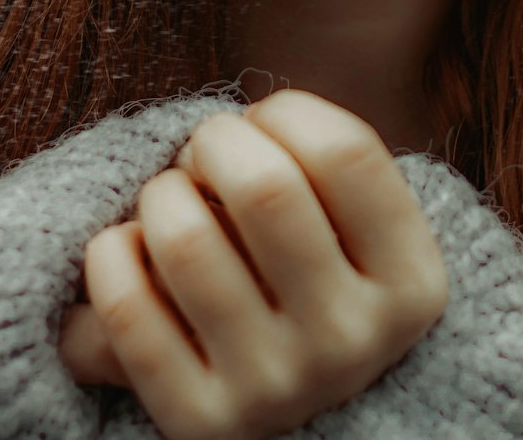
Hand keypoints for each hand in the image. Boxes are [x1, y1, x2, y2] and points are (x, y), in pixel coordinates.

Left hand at [59, 90, 448, 439]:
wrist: (305, 421)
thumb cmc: (314, 280)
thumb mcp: (359, 235)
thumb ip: (319, 166)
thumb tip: (227, 128)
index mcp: (411, 285)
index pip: (344, 151)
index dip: (286, 113)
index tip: (264, 125)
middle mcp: (352, 343)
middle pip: (265, 186)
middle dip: (216, 141)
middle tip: (207, 154)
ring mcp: (276, 390)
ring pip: (186, 241)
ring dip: (161, 195)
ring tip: (171, 203)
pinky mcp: (200, 424)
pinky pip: (127, 310)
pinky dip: (111, 256)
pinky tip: (126, 248)